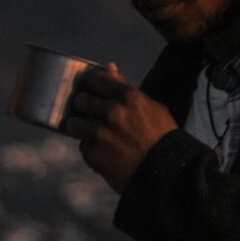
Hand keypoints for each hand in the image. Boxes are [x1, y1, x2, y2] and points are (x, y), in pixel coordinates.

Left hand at [65, 62, 177, 193]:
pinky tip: (105, 152)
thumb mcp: (150, 106)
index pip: (93, 79)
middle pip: (80, 100)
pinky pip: (82, 146)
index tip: (93, 90)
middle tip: (93, 113)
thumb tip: (109, 67)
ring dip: (81, 128)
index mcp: (127, 96)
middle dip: (85, 106)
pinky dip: (91, 149)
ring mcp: (99, 134)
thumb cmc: (162, 136)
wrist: (166, 173)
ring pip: (73, 124)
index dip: (92, 84)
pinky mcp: (93, 154)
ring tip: (93, 134)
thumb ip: (125, 86)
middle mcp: (110, 112)